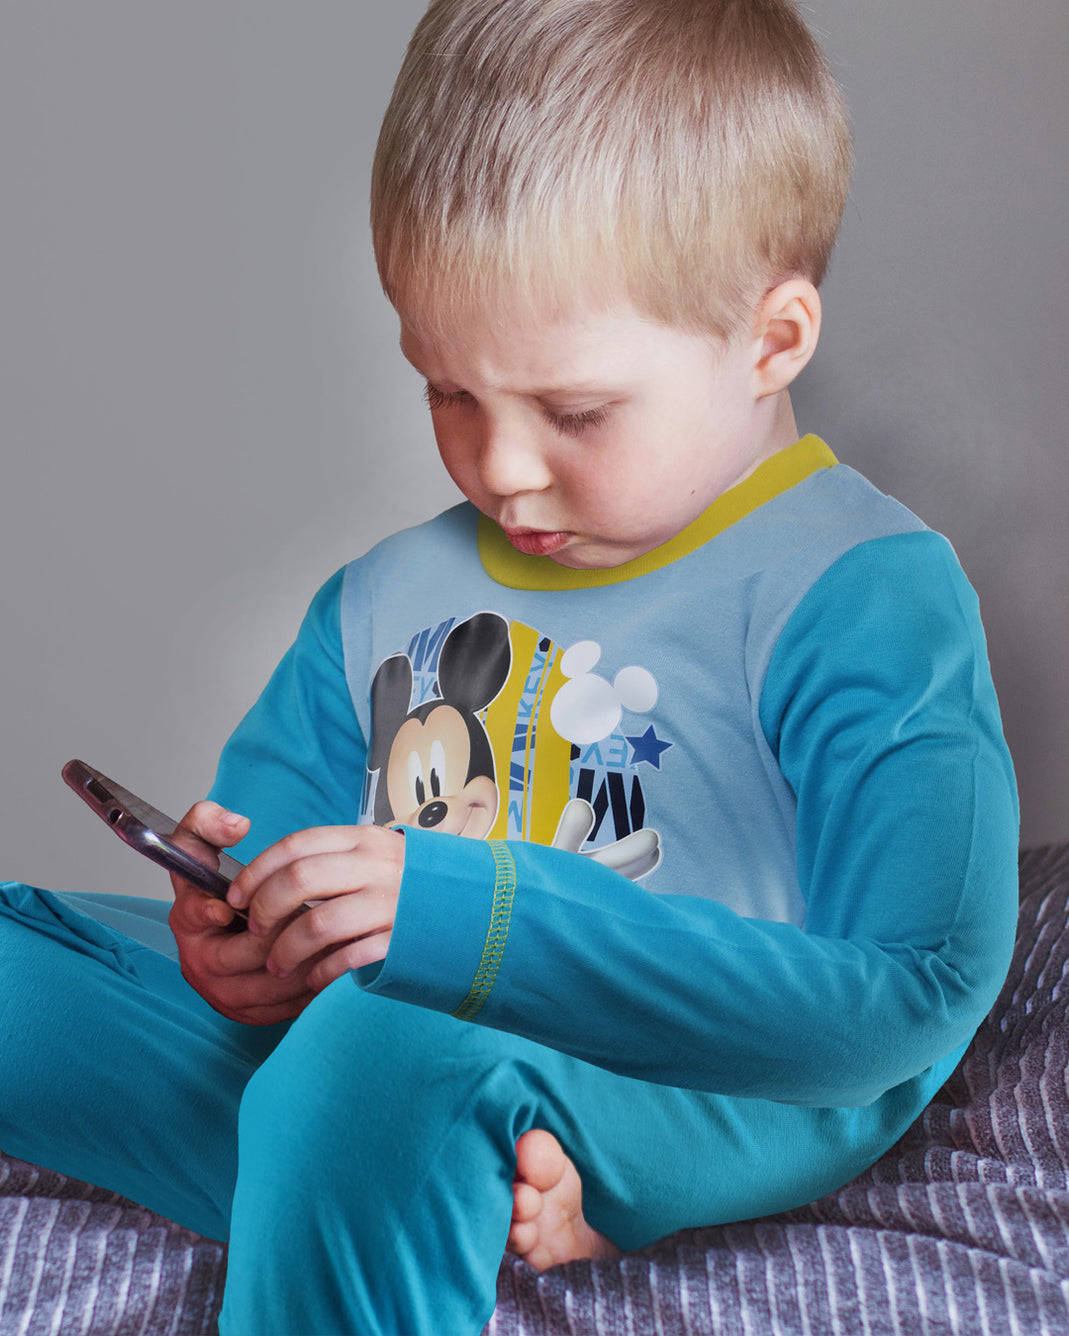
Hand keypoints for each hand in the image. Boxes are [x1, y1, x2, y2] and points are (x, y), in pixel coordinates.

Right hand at [169, 801, 317, 1024]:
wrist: (232, 930)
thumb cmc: (222, 887)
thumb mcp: (202, 847)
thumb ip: (206, 823)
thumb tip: (235, 824)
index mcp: (188, 919)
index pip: (198, 915)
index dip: (221, 907)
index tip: (242, 902)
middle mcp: (200, 962)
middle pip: (249, 952)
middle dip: (287, 931)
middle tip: (322, 910)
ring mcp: (224, 993)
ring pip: (273, 985)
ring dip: (308, 961)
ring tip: (339, 936)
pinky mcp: (250, 1013)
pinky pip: (286, 1007)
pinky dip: (313, 987)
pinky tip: (336, 963)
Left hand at [226, 824, 404, 993]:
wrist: (473, 909)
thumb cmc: (410, 884)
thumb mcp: (376, 855)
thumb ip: (334, 858)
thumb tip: (273, 874)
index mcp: (364, 840)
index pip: (296, 845)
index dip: (257, 871)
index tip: (236, 896)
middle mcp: (376, 866)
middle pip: (298, 880)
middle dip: (265, 909)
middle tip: (255, 930)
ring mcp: (389, 902)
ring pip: (316, 923)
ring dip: (286, 949)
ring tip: (277, 964)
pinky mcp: (399, 939)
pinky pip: (346, 957)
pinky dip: (321, 972)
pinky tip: (313, 979)